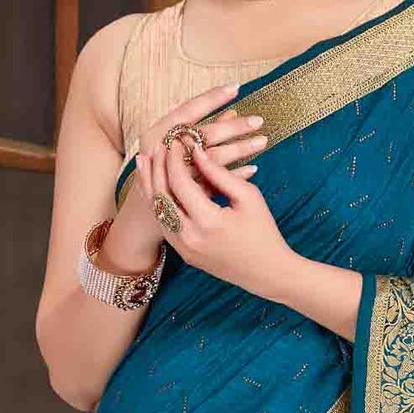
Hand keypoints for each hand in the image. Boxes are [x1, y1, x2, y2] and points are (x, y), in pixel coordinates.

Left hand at [143, 132, 294, 302]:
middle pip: (161, 195)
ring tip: (146, 160)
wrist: (267, 272)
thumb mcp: (248, 196)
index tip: (178, 140)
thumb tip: (196, 150)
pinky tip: (155, 185)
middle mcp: (191, 237)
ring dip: (150, 183)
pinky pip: (164, 223)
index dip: (176, 158)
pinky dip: (157, 202)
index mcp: (209, 222)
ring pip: (157, 210)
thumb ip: (219, 173)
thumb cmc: (263, 230)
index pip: (181, 182)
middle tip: (159, 145)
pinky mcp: (184, 254)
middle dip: (158, 167)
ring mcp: (184, 249)